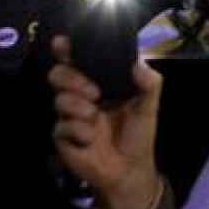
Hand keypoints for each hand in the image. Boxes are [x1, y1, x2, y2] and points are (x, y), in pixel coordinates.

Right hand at [50, 35, 163, 208]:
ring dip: (77, 105)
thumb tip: (138, 62)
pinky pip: (61, 126)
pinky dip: (78, 130)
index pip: (79, 60)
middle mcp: (80, 94)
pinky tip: (90, 138)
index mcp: (99, 82)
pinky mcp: (62, 136)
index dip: (67, 49)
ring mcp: (69, 115)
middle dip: (71, 77)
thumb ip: (149, 82)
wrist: (130, 167)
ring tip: (94, 115)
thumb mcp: (149, 105)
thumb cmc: (139, 132)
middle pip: (59, 74)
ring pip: (58, 98)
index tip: (63, 41)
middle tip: (94, 91)